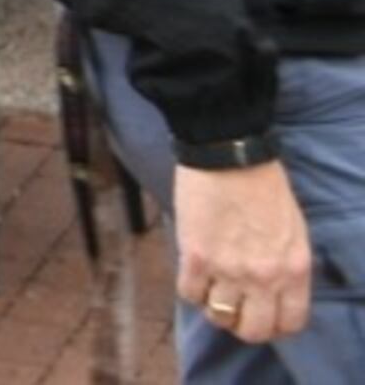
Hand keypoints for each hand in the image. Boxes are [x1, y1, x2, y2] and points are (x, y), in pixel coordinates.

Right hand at [174, 160, 316, 344]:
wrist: (228, 155)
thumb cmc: (263, 186)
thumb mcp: (293, 232)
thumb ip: (286, 265)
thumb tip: (272, 289)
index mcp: (295, 269)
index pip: (289, 322)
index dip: (274, 326)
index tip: (262, 316)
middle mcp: (265, 277)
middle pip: (253, 329)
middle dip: (242, 325)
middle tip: (233, 310)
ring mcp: (229, 270)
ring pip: (219, 316)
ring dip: (214, 307)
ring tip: (211, 288)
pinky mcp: (196, 257)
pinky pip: (189, 293)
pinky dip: (191, 289)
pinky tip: (194, 273)